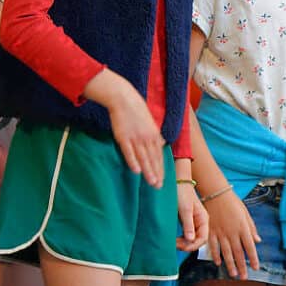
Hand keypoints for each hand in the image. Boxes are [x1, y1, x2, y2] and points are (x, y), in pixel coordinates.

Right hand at [88, 70, 163, 187]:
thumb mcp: (150, 123)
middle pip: (153, 159)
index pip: (159, 155)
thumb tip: (160, 145)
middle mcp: (147, 138)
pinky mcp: (123, 137)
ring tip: (151, 183)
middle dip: (156, 174)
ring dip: (148, 171)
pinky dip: (133, 162)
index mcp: (154, 135)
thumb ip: (154, 136)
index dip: (161, 168)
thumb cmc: (136, 110)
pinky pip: (129, 152)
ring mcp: (136, 138)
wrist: (124, 99)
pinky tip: (137, 171)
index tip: (162, 180)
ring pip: (143, 158)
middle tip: (158, 187)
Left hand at [176, 179, 208, 252]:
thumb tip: (191, 240)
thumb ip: (188, 225)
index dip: (193, 245)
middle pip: (198, 240)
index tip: (182, 247)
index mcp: (203, 219)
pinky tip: (175, 239)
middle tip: (175, 244)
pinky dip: (181, 239)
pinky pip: (186, 235)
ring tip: (174, 242)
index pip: (203, 239)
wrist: (176, 182)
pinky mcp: (187, 222)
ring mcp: (194, 222)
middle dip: (188, 245)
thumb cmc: (182, 193)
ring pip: (191, 239)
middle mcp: (200, 222)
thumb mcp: (185, 210)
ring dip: (184, 243)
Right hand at [204, 189, 259, 277]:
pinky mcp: (211, 232)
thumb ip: (252, 228)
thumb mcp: (246, 214)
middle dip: (242, 266)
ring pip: (226, 252)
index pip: (250, 247)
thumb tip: (258, 241)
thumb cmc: (233, 203)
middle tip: (244, 277)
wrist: (216, 194)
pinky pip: (213, 246)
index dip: (253, 258)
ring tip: (233, 275)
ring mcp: (220, 233)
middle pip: (238, 253)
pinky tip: (218, 263)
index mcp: (243, 228)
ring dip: (230, 265)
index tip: (256, 268)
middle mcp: (232, 233)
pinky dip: (215, 255)